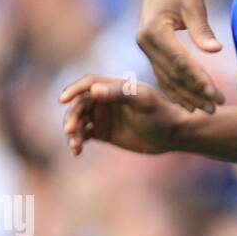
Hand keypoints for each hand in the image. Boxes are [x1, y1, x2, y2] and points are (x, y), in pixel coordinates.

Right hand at [58, 75, 183, 155]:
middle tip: (71, 130)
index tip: (62, 100)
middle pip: (79, 105)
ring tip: (75, 145)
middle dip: (72, 116)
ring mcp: (104, 116)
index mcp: (116, 87)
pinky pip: (84, 135)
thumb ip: (120, 94)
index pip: (88, 84)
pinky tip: (77, 151)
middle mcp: (107, 100)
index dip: (73, 89)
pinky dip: (77, 141)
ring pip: (79, 121)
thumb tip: (93, 90)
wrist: (174, 135)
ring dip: (73, 131)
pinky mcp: (104, 132)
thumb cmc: (162, 113)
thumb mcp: (143, 101)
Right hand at [136, 0, 225, 112]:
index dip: (198, 80)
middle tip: (216, 108)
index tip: (215, 94)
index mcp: (154, 30)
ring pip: (166, 77)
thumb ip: (202, 29)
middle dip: (194, 93)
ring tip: (206, 110)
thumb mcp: (194, 5)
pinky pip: (162, 73)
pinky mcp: (150, 49)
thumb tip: (216, 51)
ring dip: (186, 95)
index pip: (179, 62)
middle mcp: (145, 41)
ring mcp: (145, 47)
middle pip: (172, 74)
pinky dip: (175, 89)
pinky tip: (189, 102)